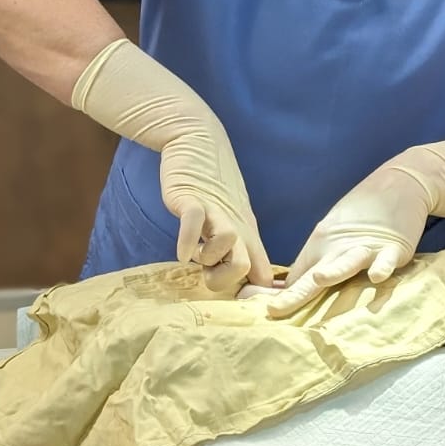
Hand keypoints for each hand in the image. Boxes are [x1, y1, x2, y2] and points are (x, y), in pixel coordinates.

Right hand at [158, 128, 272, 294]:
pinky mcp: (192, 198)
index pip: (262, 273)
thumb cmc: (214, 184)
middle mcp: (235, 226)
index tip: (242, 307)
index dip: (255, 297)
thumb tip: (252, 282)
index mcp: (246, 234)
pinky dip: (187, 242)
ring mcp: (214, 212)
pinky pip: (194, 222)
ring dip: (207, 260)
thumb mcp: (233, 218)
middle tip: (207, 273)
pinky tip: (182, 252)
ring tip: (196, 252)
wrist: (197, 138)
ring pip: (228, 248)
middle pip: (245, 268)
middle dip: (224, 282)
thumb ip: (239, 248)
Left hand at [267, 134, 444, 318]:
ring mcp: (367, 247)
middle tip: (272, 310)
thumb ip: (313, 265)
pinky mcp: (394, 247)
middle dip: (295, 294)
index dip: (276, 296)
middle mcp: (339, 247)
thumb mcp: (332, 237)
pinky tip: (377, 276)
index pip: (296, 278)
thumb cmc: (362, 216)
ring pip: (348, 262)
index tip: (248, 308)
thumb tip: (284, 294)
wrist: (400, 182)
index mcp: (321, 246)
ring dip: (334, 271)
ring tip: (319, 279)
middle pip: (316, 275)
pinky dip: (382, 266)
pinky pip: (387, 259)